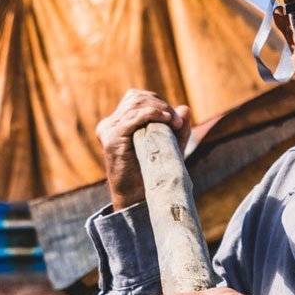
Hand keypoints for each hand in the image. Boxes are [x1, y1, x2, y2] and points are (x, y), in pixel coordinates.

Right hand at [96, 90, 191, 209]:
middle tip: (177, 122)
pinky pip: (132, 118)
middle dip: (161, 105)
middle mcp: (110, 124)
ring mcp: (108, 130)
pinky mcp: (111, 138)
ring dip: (160, 109)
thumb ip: (179, 128)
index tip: (176, 119)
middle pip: (136, 98)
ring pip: (135, 105)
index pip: (137, 99)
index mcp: (118, 122)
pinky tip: (165, 119)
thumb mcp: (170, 146)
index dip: (158, 103)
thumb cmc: (152, 172)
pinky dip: (151, 114)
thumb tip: (186, 108)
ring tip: (174, 122)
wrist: (138, 196)